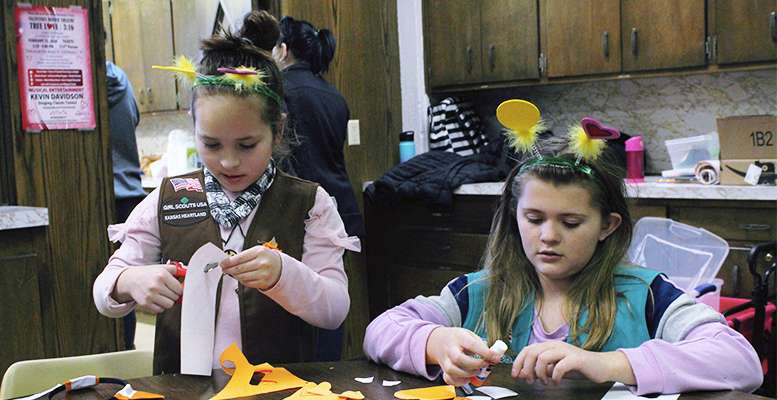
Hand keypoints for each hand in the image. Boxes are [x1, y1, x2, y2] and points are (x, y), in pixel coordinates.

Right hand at [114, 264, 182, 313]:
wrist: (131, 280)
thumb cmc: (150, 273)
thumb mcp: (163, 268)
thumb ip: (178, 270)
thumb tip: (190, 273)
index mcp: (162, 275)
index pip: (180, 288)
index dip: (181, 289)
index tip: (178, 288)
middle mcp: (155, 286)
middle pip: (176, 297)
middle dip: (175, 295)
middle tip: (170, 291)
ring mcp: (150, 296)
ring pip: (169, 305)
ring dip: (169, 301)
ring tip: (164, 295)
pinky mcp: (145, 304)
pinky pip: (160, 310)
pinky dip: (161, 306)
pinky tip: (157, 299)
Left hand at [220, 245, 281, 289]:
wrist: (280, 267)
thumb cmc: (266, 258)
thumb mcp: (257, 251)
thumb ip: (244, 255)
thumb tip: (228, 260)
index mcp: (259, 252)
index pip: (239, 258)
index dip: (228, 262)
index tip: (222, 263)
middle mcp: (261, 263)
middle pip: (239, 268)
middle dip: (229, 269)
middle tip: (224, 269)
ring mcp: (262, 274)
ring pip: (242, 277)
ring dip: (235, 275)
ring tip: (233, 273)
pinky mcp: (262, 282)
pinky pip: (247, 283)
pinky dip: (242, 280)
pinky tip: (242, 277)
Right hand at [425, 327, 502, 385]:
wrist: (439, 340)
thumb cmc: (457, 338)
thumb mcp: (469, 335)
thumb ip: (481, 345)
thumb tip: (494, 355)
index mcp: (459, 337)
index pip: (472, 344)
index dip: (485, 352)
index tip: (495, 357)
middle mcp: (450, 349)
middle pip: (459, 359)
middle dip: (475, 364)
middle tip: (485, 364)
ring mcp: (445, 360)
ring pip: (453, 370)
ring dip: (468, 374)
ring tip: (477, 370)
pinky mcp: (444, 370)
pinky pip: (449, 379)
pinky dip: (460, 381)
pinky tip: (467, 377)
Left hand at [511, 341, 634, 384]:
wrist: (600, 366)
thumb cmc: (577, 367)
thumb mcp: (554, 368)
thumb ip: (540, 369)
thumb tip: (523, 374)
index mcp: (548, 345)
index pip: (527, 350)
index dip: (518, 362)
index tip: (516, 375)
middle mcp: (555, 345)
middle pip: (532, 353)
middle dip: (527, 369)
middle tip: (530, 381)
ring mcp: (565, 350)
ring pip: (542, 357)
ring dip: (540, 373)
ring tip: (545, 382)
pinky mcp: (576, 358)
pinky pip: (559, 366)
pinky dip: (554, 376)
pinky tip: (556, 382)